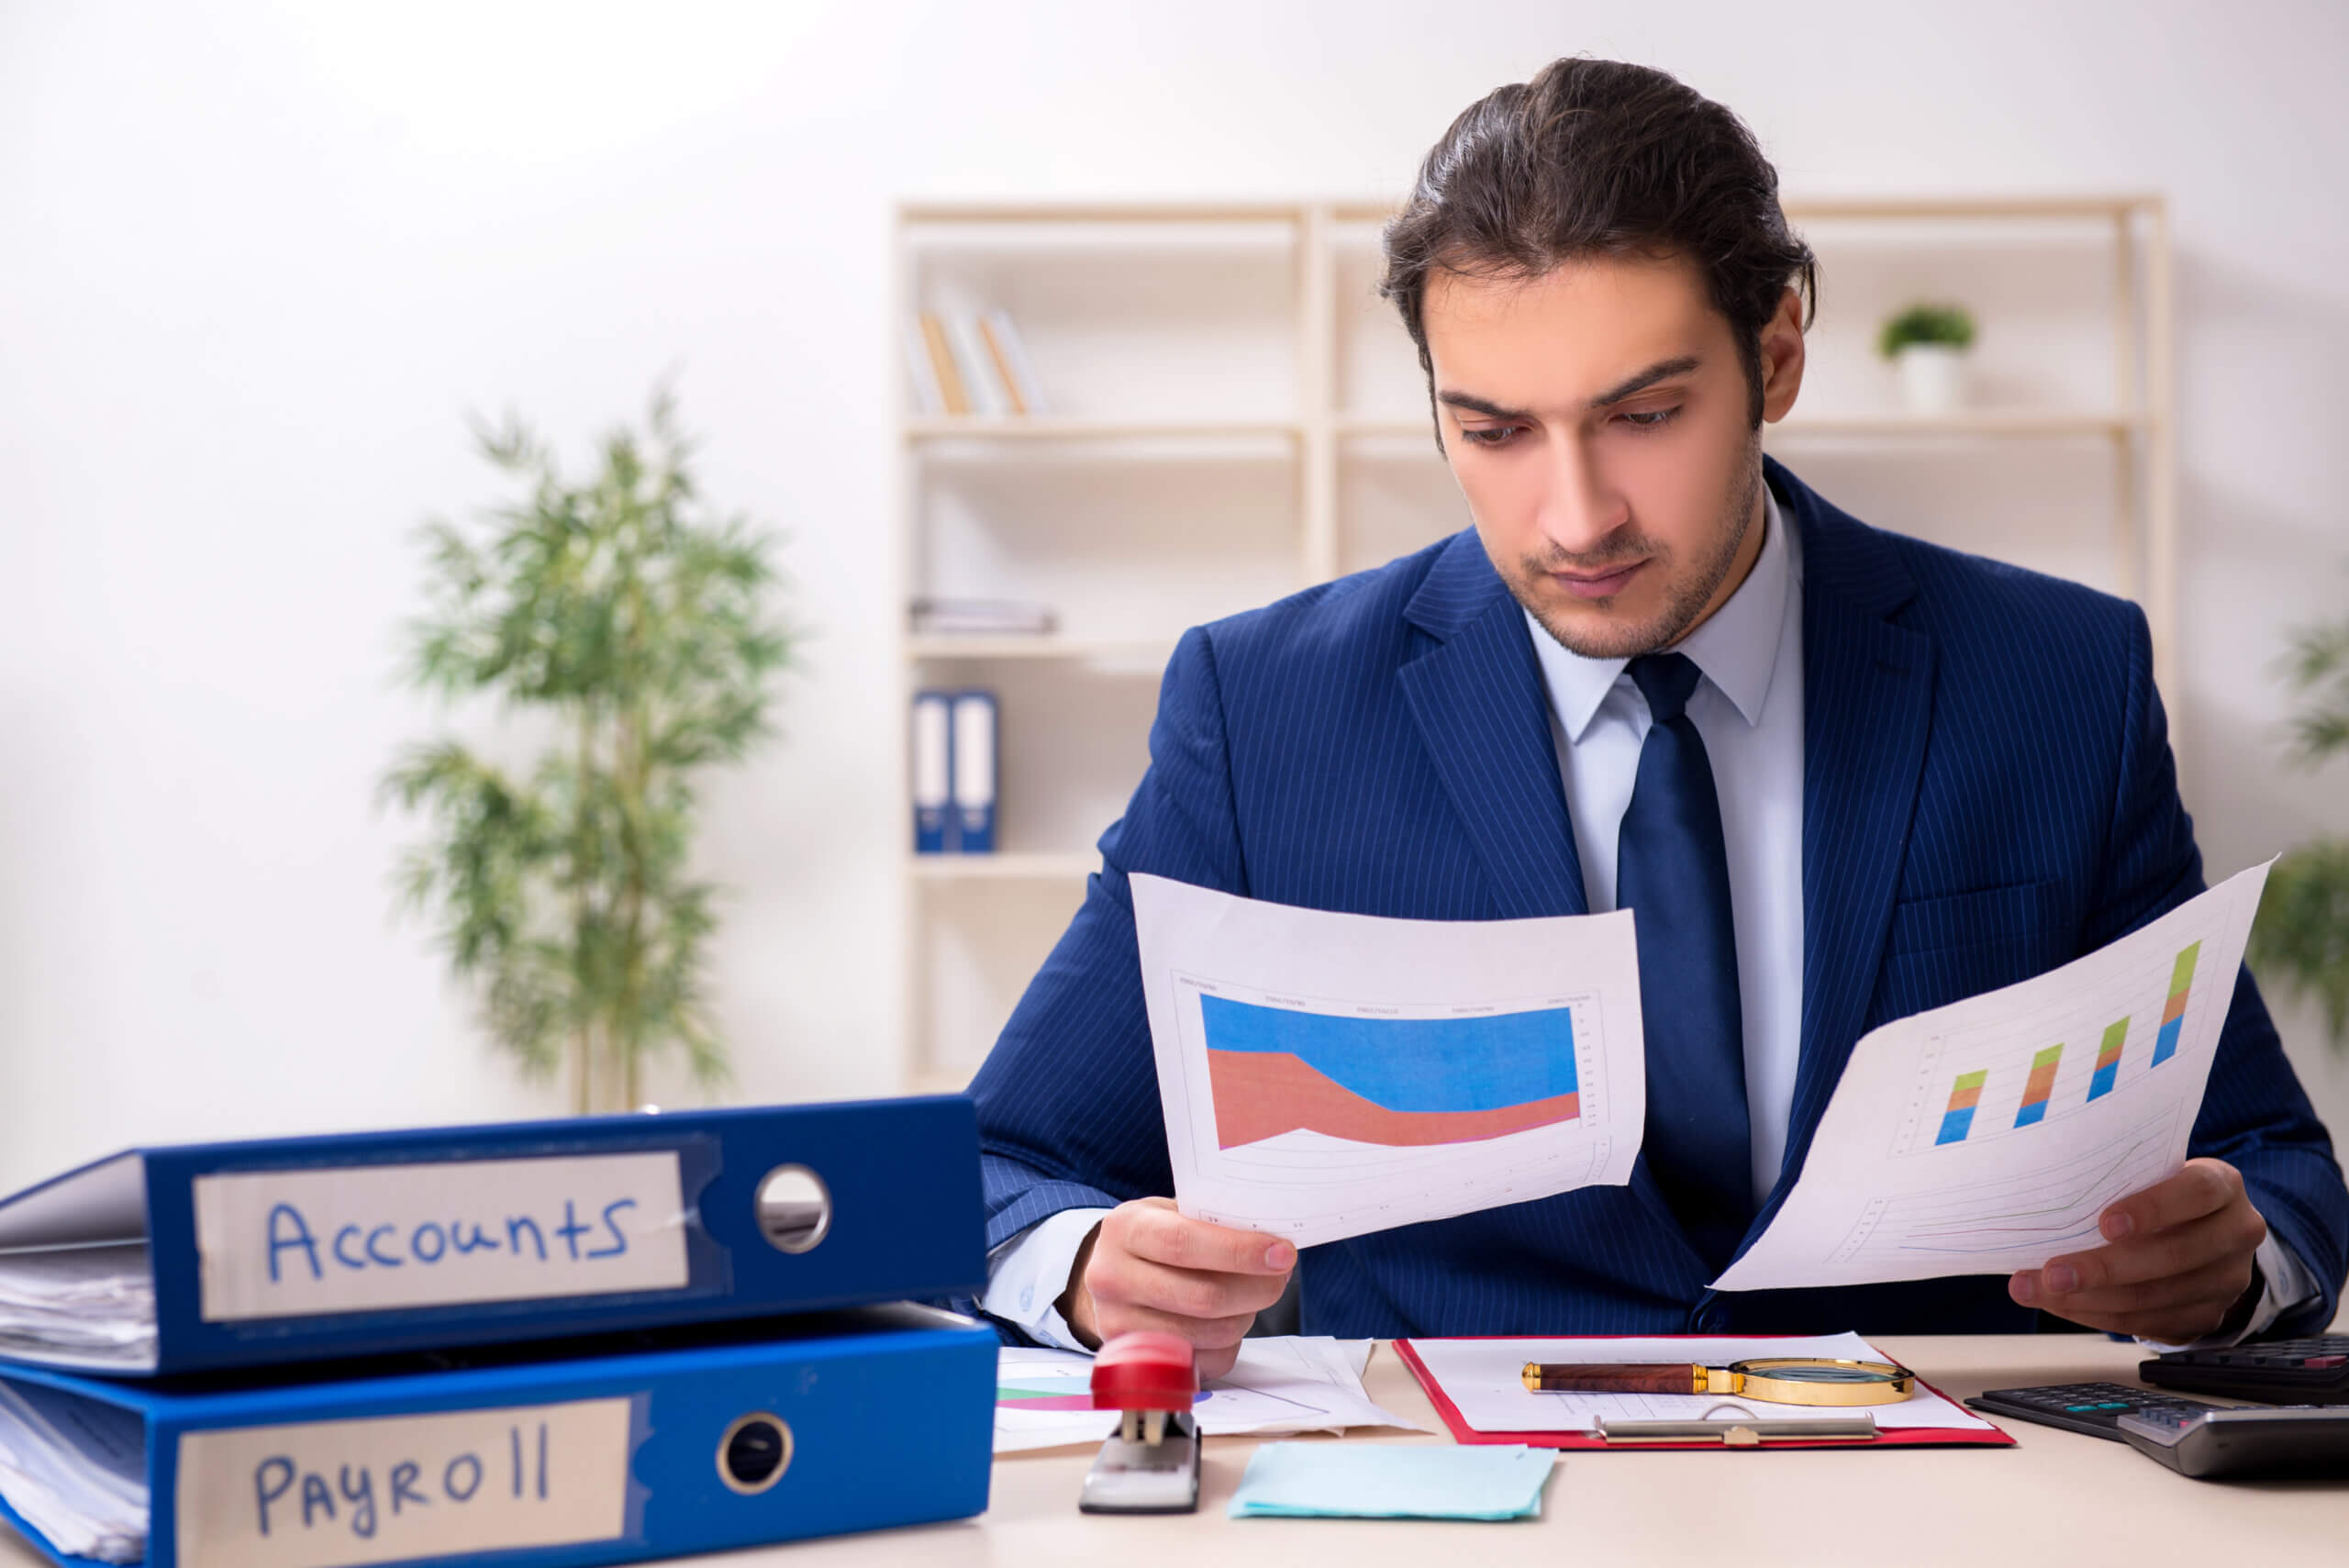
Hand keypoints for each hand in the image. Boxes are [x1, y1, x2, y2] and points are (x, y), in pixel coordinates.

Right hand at [1058, 1197, 1295, 1378]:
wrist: (1110, 1276)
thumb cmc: (1153, 1240)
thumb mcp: (1169, 1214)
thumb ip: (1212, 1223)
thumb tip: (1272, 1244)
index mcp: (1123, 1230)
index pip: (1184, 1244)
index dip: (1239, 1251)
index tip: (1281, 1253)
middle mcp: (1112, 1279)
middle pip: (1202, 1297)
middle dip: (1256, 1288)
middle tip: (1280, 1275)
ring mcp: (1119, 1326)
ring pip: (1210, 1333)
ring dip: (1246, 1314)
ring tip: (1251, 1294)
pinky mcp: (1138, 1361)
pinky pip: (1207, 1361)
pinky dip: (1231, 1343)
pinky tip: (1228, 1319)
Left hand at [2008, 1157, 2267, 1341]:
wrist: (2203, 1229)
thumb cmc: (2158, 1190)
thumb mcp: (2152, 1171)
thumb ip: (2119, 1178)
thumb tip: (2041, 1194)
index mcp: (2224, 1186)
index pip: (2198, 1192)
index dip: (2152, 1208)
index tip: (2104, 1224)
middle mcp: (2236, 1234)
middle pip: (2173, 1256)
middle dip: (2104, 1269)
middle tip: (2051, 1274)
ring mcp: (2227, 1281)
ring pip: (2157, 1298)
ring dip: (2090, 1300)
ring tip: (2037, 1291)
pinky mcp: (2207, 1316)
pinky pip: (2150, 1323)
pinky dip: (2099, 1316)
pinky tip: (2063, 1305)